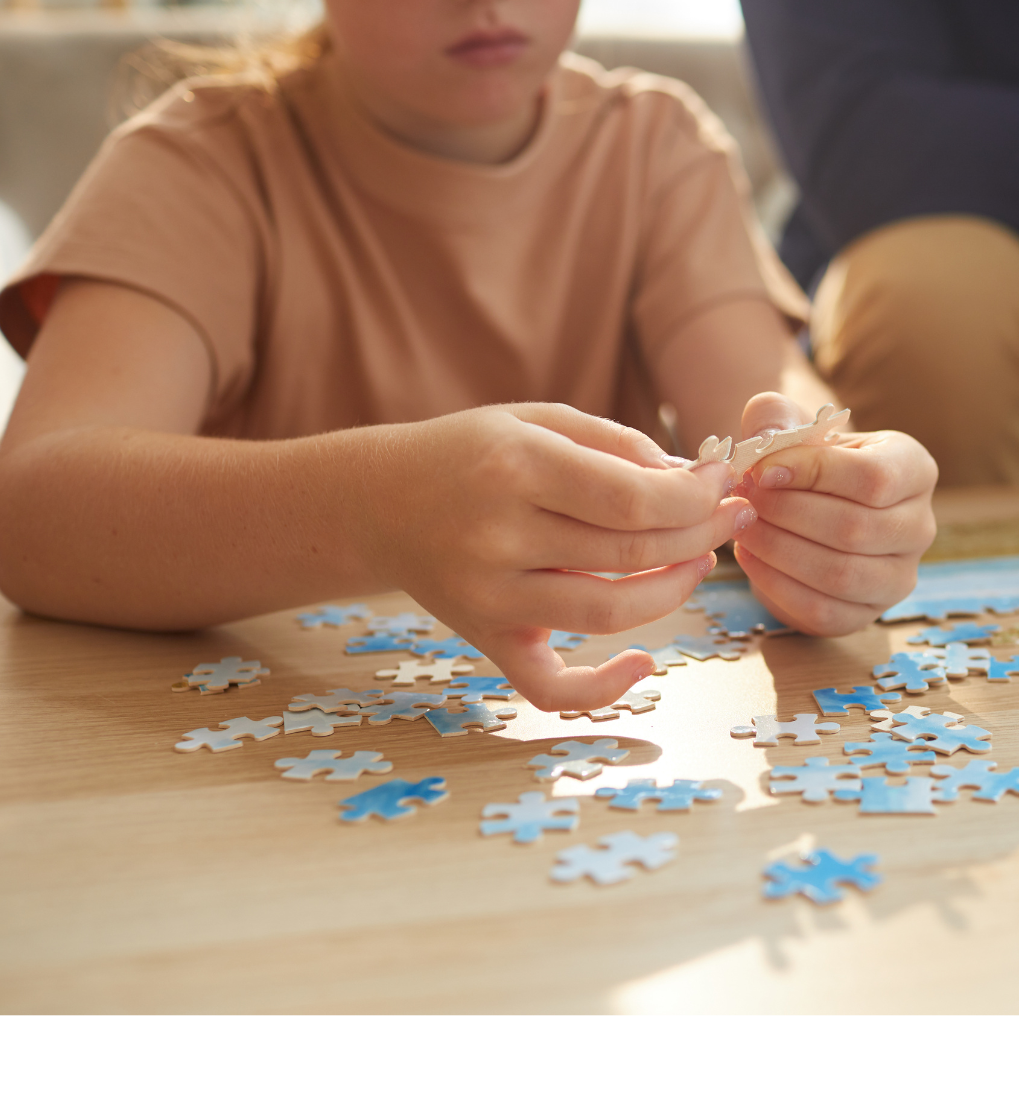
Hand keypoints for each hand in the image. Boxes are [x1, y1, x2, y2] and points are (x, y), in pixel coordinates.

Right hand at [362, 403, 753, 709]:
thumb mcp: (534, 418)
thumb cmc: (467, 453)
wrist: (377, 502)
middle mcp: (498, 535)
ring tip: (699, 562)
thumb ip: (614, 442)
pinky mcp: (485, 638)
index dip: (693, 497)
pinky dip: (602, 688)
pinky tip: (643, 661)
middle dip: (699, 535)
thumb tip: (690, 480)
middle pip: (630, 553)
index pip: (631, 497)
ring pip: (609, 613)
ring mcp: (490, 596)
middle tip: (731, 519)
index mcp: (515, 466)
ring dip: (674, 591)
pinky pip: (549, 687)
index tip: (722, 484)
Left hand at [731, 392, 937, 634]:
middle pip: (855, 528)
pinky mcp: (866, 613)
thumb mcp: (789, 426)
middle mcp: (919, 525)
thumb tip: (765, 441)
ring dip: (778, 550)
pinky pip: (823, 610)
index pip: (874, 477)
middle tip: (744, 501)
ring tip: (742, 527)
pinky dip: (776, 585)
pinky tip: (749, 558)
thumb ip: (774, 419)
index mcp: (913, 469)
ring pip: (841, 574)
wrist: (801, 505)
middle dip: (786, 514)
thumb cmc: (800, 462)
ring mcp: (899, 576)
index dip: (812, 474)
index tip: (761, 471)